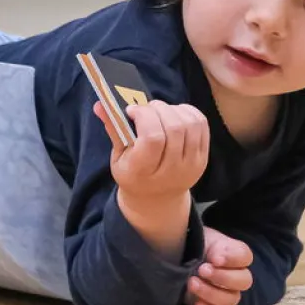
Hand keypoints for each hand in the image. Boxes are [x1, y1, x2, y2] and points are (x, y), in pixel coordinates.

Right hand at [93, 99, 208, 201]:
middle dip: (157, 109)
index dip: (145, 116)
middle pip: (174, 128)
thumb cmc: (133, 174)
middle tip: (145, 109)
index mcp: (144, 172)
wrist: (157, 200)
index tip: (132, 110)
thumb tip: (100, 104)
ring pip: (189, 123)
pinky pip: (201, 124)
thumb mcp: (118, 157)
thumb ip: (113, 128)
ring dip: (172, 109)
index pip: (153, 138)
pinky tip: (173, 115)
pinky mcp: (203, 158)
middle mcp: (172, 171)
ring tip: (159, 112)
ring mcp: (191, 165)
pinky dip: (187, 112)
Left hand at [186, 226, 253, 304]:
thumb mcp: (199, 236)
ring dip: (211, 293)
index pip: (245, 255)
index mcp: (233, 253)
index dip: (232, 258)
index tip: (214, 258)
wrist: (177, 260)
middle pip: (244, 281)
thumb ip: (208, 240)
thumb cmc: (191, 245)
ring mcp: (228, 293)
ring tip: (192, 283)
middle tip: (202, 270)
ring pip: (232, 300)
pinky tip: (198, 304)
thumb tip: (215, 255)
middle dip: (222, 277)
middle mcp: (236, 274)